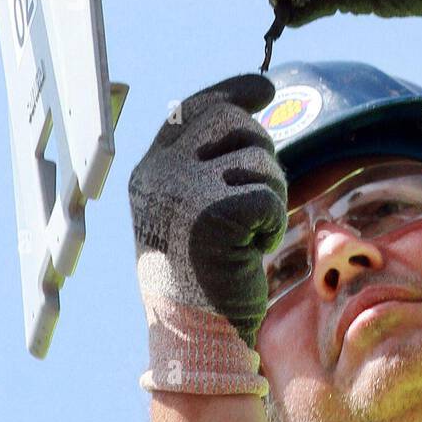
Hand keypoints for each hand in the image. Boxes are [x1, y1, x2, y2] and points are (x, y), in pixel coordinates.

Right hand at [128, 73, 287, 393]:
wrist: (196, 333)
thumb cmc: (203, 274)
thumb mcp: (193, 208)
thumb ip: (209, 161)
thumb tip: (253, 102)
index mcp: (149, 170)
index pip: (195, 109)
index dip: (233, 92)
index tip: (265, 88)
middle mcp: (159, 174)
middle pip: (237, 126)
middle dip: (262, 157)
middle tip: (254, 206)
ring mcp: (183, 192)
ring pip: (260, 160)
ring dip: (270, 196)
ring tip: (245, 235)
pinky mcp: (214, 215)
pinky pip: (269, 196)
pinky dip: (271, 222)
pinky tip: (250, 249)